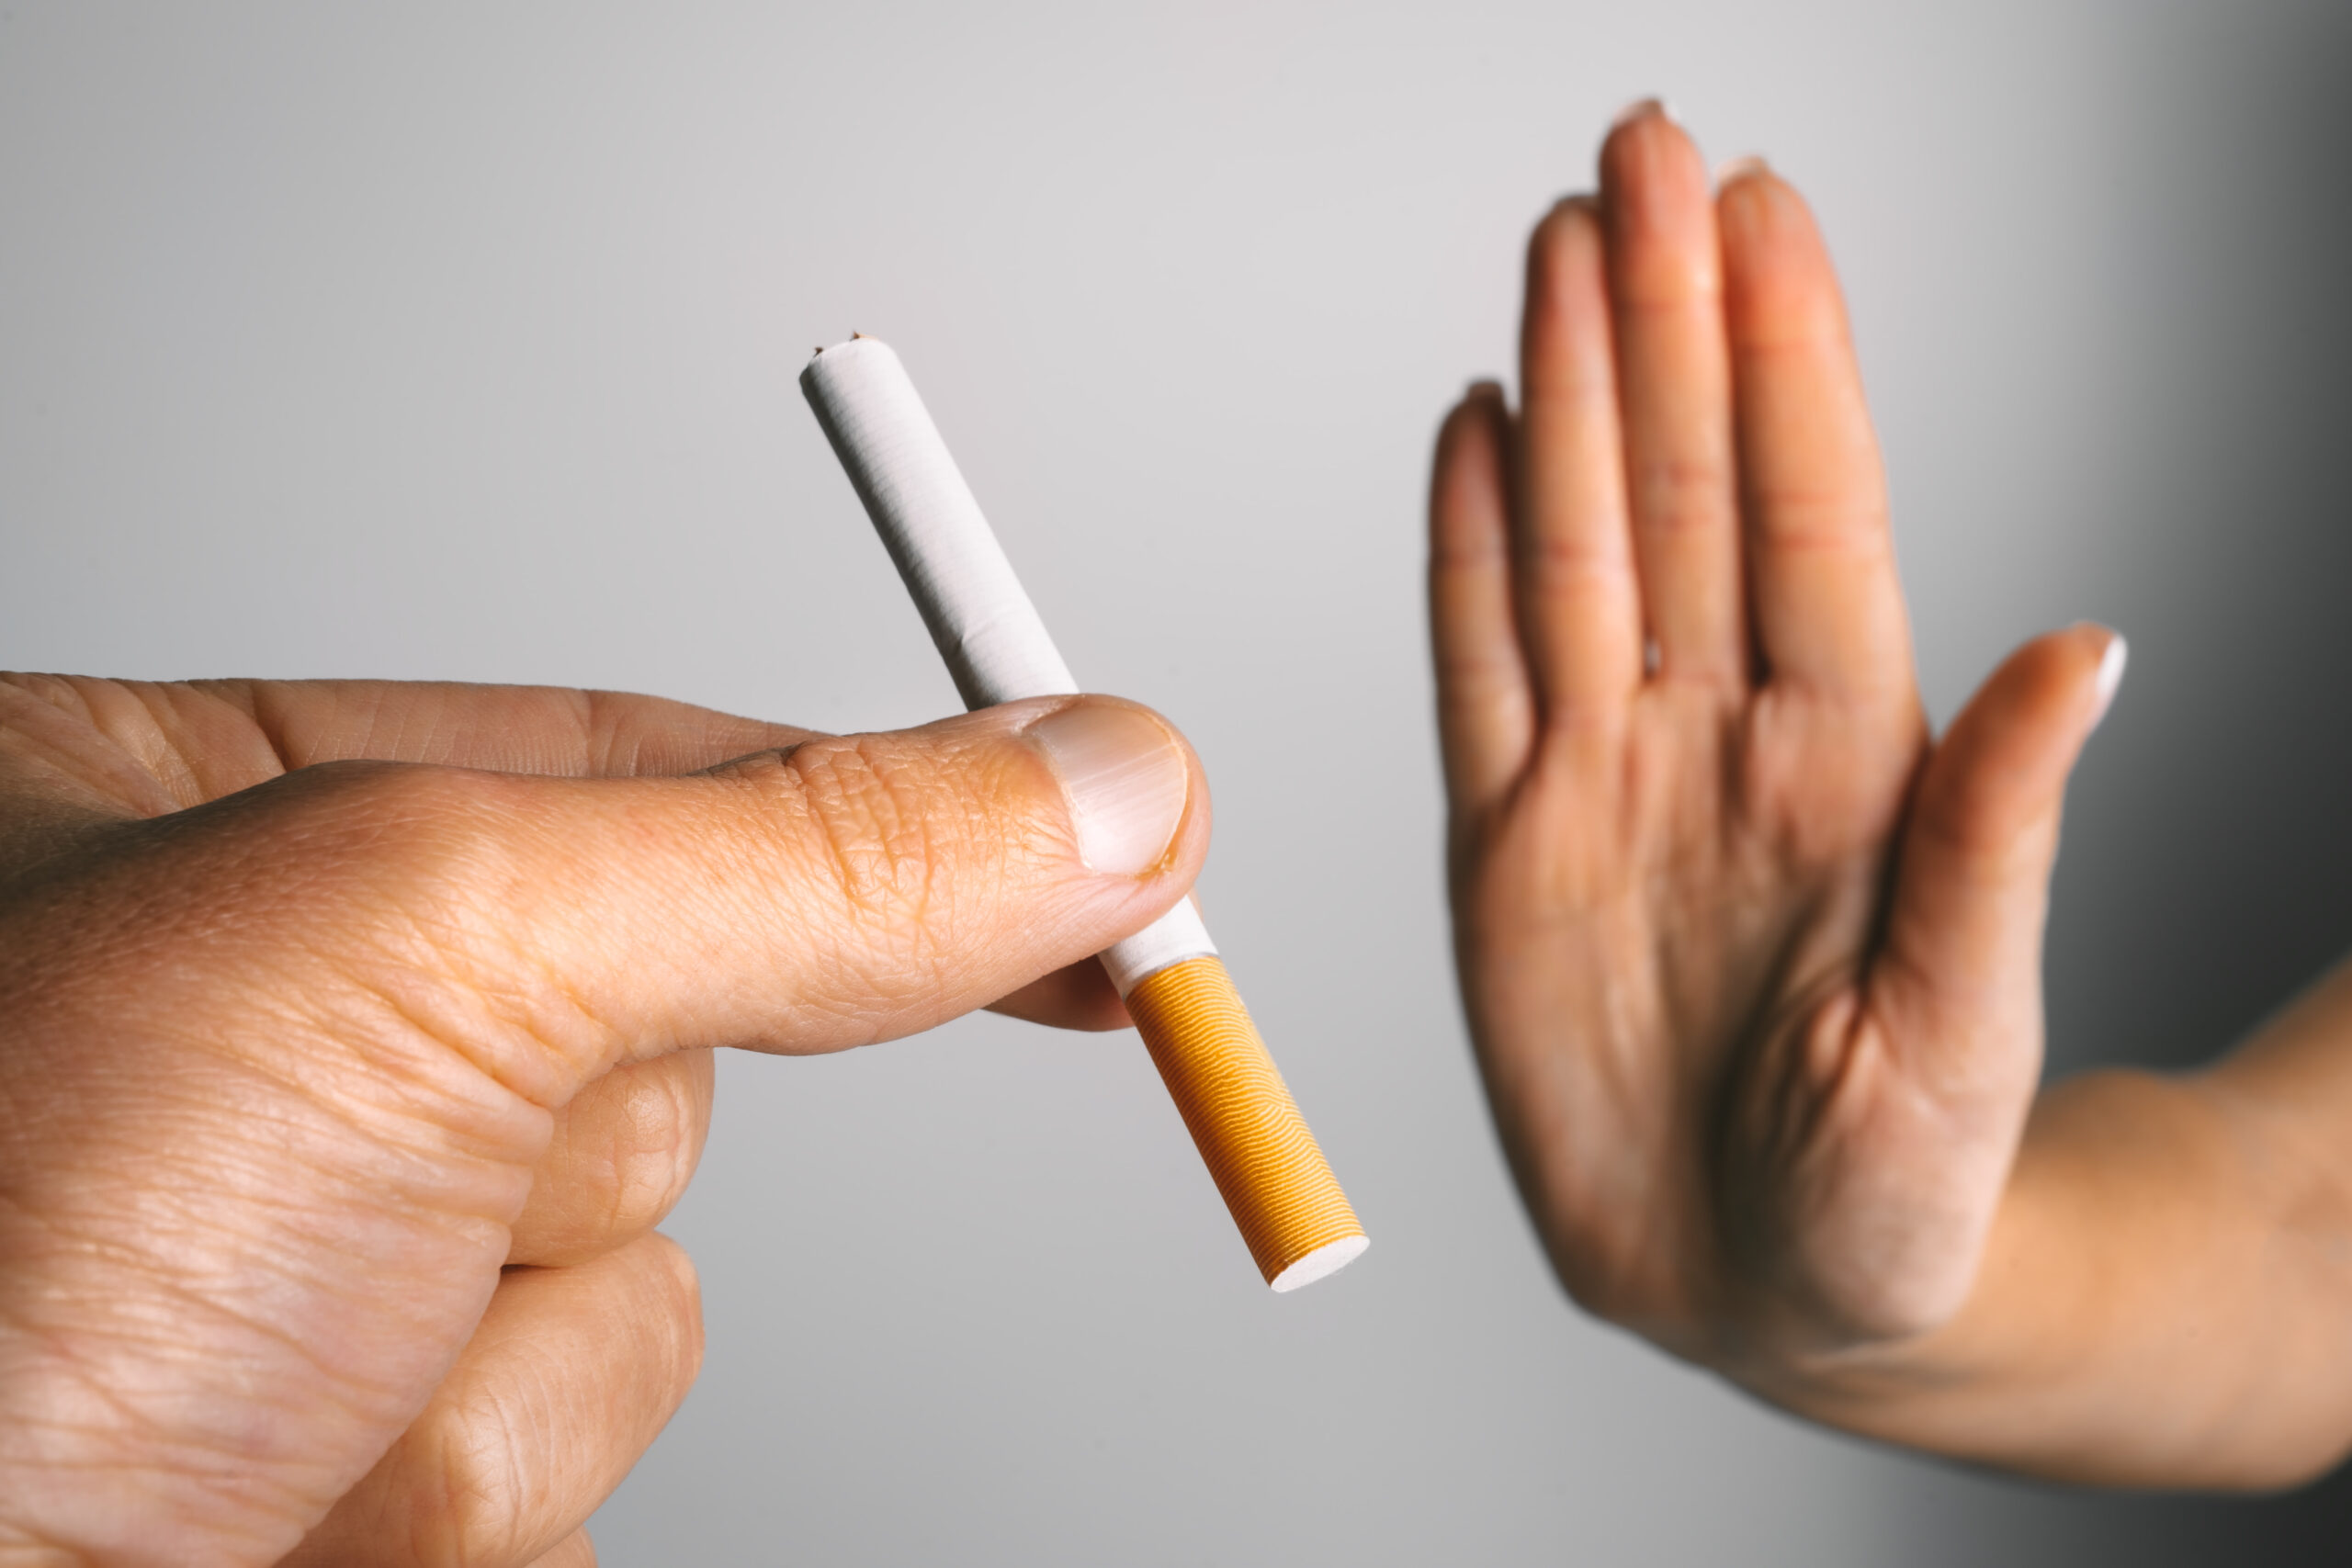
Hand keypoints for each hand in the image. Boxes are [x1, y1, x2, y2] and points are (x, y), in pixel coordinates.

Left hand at [0, 676, 1204, 1564]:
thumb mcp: (428, 949)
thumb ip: (803, 855)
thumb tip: (1108, 786)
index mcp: (230, 809)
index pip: (678, 761)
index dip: (925, 804)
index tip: (1136, 843)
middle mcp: (269, 1025)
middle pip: (672, 1041)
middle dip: (593, 1136)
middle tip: (425, 1172)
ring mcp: (309, 1250)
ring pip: (631, 1281)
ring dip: (506, 1353)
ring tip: (271, 1377)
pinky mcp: (339, 1455)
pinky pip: (564, 1452)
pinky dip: (457, 1489)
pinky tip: (271, 1504)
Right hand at [1429, 104, 2119, 1367]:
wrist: (1771, 1287)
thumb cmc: (1893, 1185)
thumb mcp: (1965, 1025)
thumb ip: (1994, 835)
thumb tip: (2091, 651)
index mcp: (1847, 764)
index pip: (1808, 516)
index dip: (1781, 360)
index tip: (1758, 214)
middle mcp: (1720, 740)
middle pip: (1683, 489)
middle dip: (1662, 316)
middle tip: (1640, 157)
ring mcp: (1606, 784)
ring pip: (1576, 547)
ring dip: (1567, 393)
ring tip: (1559, 249)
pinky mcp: (1504, 850)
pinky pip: (1477, 671)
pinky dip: (1466, 550)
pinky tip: (1478, 434)